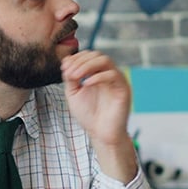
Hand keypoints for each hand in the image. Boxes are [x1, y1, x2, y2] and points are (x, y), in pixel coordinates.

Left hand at [60, 51, 137, 182]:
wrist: (101, 134)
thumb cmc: (88, 115)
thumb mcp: (74, 93)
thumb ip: (70, 78)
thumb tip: (66, 61)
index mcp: (97, 74)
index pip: (89, 56)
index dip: (76, 58)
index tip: (64, 68)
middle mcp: (108, 74)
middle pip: (97, 55)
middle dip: (80, 61)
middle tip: (68, 73)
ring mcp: (117, 81)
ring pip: (105, 61)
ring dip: (87, 66)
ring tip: (75, 76)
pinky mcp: (123, 89)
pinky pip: (113, 75)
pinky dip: (97, 77)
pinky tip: (85, 84)